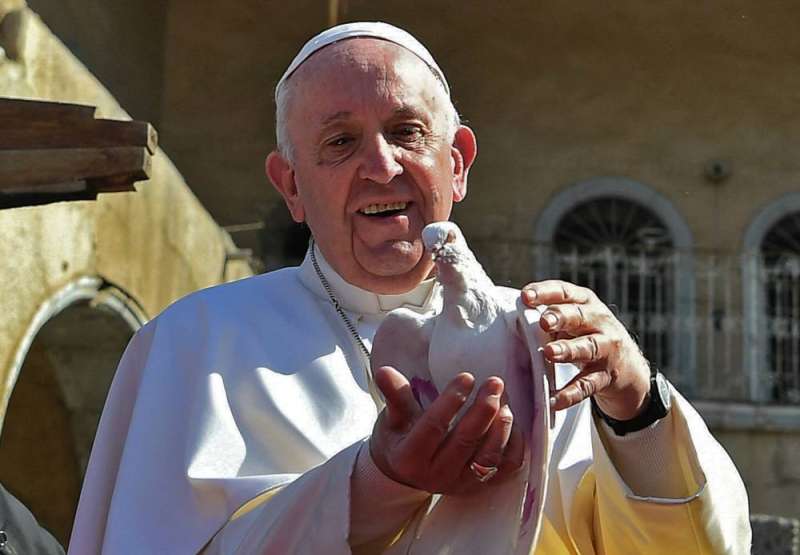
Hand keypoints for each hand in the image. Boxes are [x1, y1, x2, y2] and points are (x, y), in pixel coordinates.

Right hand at [369, 366, 524, 494]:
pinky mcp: (480, 486)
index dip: (451, 401)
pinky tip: (511, 420)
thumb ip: (395, 394)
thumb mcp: (392, 417)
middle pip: (466, 442)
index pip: (433, 427)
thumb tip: (384, 371)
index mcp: (410, 457)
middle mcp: (436, 475)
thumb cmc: (399, 437)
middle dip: (484, 409)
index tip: (466, 377)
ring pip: (489, 456)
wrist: (405, 473)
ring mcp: (461, 484)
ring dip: (502, 425)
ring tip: (504, 398)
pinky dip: (515, 444)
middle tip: (495, 382)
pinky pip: (506, 468)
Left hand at [521, 280, 650, 419]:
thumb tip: (511, 316)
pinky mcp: (607, 376)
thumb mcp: (573, 320)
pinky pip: (587, 385)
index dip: (545, 293)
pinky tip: (555, 400)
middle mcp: (599, 322)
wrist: (628, 367)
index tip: (525, 296)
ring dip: (568, 350)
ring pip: (587, 347)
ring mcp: (606, 350)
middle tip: (543, 322)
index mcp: (586, 303)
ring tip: (550, 354)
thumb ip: (549, 315)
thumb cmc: (586, 335)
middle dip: (560, 317)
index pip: (564, 292)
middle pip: (579, 316)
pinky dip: (571, 393)